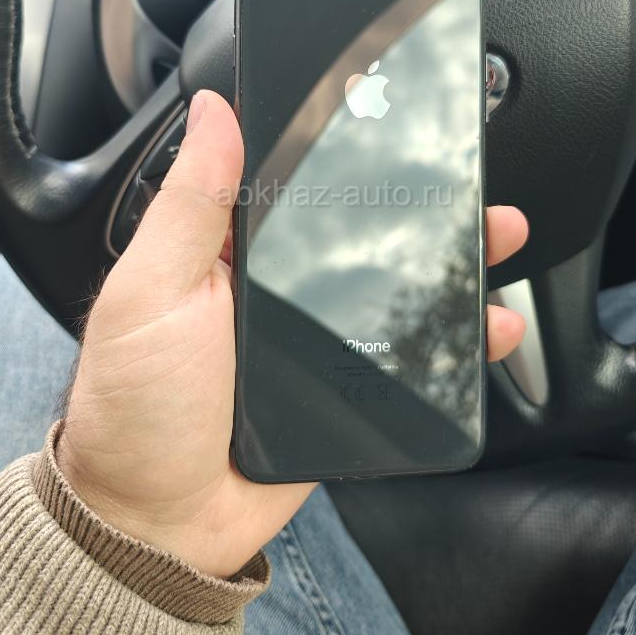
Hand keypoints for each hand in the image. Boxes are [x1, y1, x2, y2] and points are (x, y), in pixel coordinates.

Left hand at [58, 91, 528, 578]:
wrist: (161, 523)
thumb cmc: (137, 405)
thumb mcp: (153, 290)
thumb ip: (191, 204)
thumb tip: (212, 111)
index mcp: (231, 251)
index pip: (296, 182)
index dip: (343, 147)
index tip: (392, 118)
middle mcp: (278, 287)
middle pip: (362, 230)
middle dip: (422, 203)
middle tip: (469, 178)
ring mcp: (318, 338)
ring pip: (396, 286)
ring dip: (452, 261)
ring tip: (497, 236)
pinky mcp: (348, 387)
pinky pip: (409, 353)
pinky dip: (454, 339)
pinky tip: (490, 324)